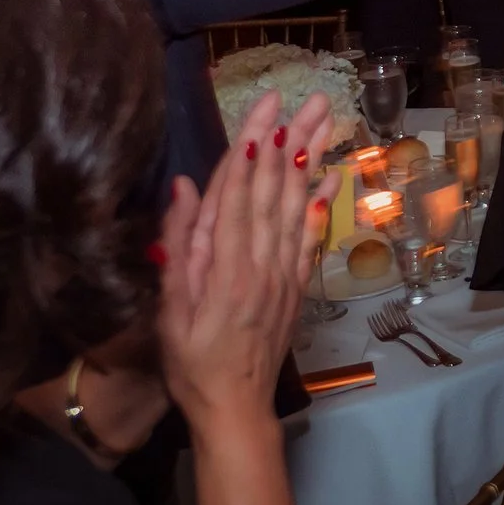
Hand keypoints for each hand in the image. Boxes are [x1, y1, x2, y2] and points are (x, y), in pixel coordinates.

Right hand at [157, 90, 336, 434]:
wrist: (234, 408)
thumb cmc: (190, 362)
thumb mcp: (170, 309)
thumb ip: (179, 247)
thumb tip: (184, 187)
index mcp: (225, 267)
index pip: (238, 194)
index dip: (251, 150)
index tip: (265, 112)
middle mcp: (261, 262)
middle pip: (275, 189)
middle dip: (290, 140)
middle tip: (308, 97)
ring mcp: (284, 272)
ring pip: (297, 204)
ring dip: (311, 158)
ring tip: (326, 119)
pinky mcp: (296, 285)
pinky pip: (311, 235)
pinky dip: (323, 201)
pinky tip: (334, 173)